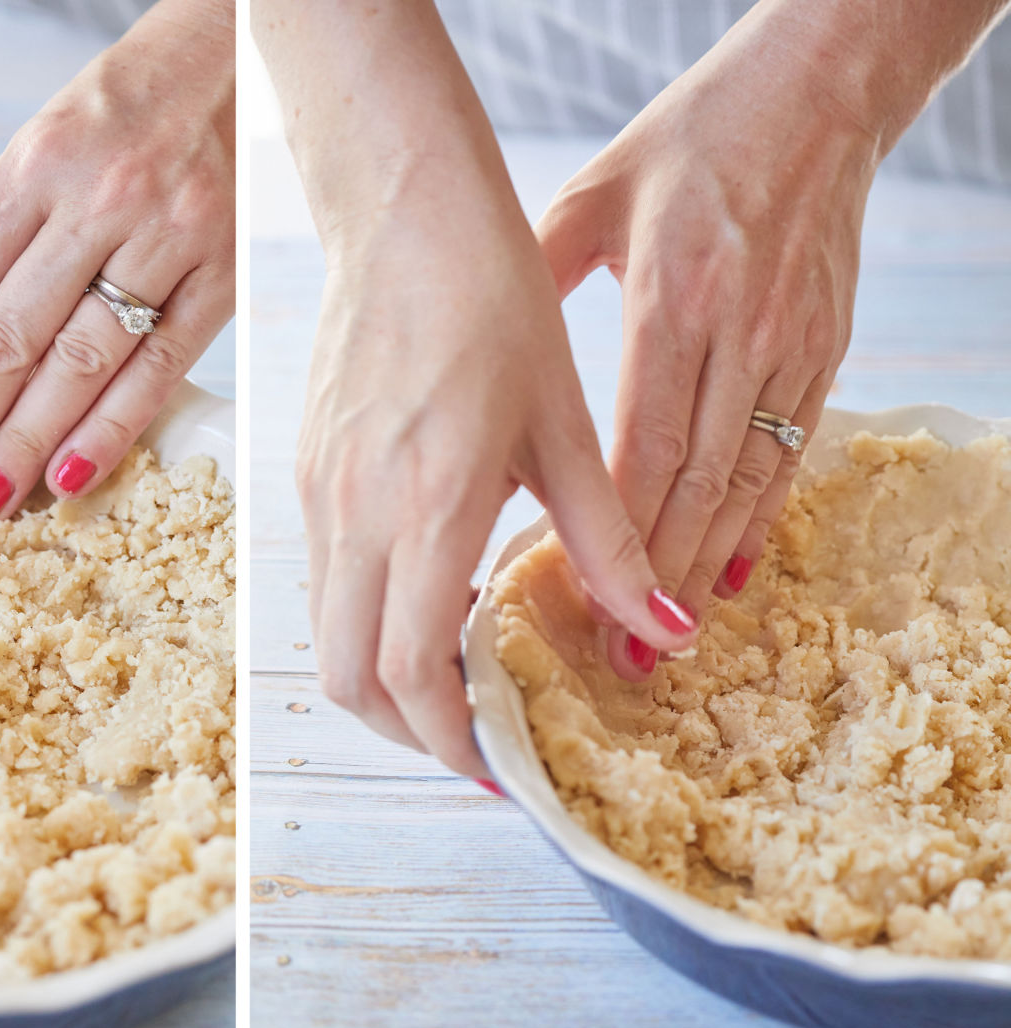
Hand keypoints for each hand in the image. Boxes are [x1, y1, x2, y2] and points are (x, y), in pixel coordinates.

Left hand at [0, 0, 234, 522]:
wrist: (240, 51)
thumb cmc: (128, 111)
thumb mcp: (47, 147)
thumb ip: (5, 237)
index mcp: (34, 165)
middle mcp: (98, 199)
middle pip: (9, 339)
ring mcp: (167, 237)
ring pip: (79, 364)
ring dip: (24, 444)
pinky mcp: (223, 273)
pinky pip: (158, 367)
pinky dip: (111, 428)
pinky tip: (69, 475)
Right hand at [298, 165, 696, 780]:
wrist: (403, 217)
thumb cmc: (491, 304)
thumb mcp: (565, 428)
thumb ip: (607, 542)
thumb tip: (661, 631)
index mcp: (423, 506)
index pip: (409, 673)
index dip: (451, 739)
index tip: (499, 760)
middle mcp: (352, 515)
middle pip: (348, 681)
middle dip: (409, 729)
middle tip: (477, 732)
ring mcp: (318, 496)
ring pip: (327, 639)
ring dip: (386, 680)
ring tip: (461, 670)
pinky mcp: (307, 474)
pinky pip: (325, 583)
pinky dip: (371, 621)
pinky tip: (432, 591)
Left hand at [535, 0, 1004, 678]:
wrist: (814, 89)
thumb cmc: (691, 139)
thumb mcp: (595, 201)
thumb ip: (541, 282)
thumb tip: (483, 361)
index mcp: (673, 298)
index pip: (641, 448)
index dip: (613, 537)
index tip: (578, 600)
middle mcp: (738, 332)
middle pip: (694, 486)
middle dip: (653, 583)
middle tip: (619, 659)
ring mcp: (790, 344)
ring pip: (746, 482)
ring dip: (704, 570)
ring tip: (668, 643)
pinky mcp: (824, 347)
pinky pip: (789, 454)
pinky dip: (758, 522)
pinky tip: (730, 576)